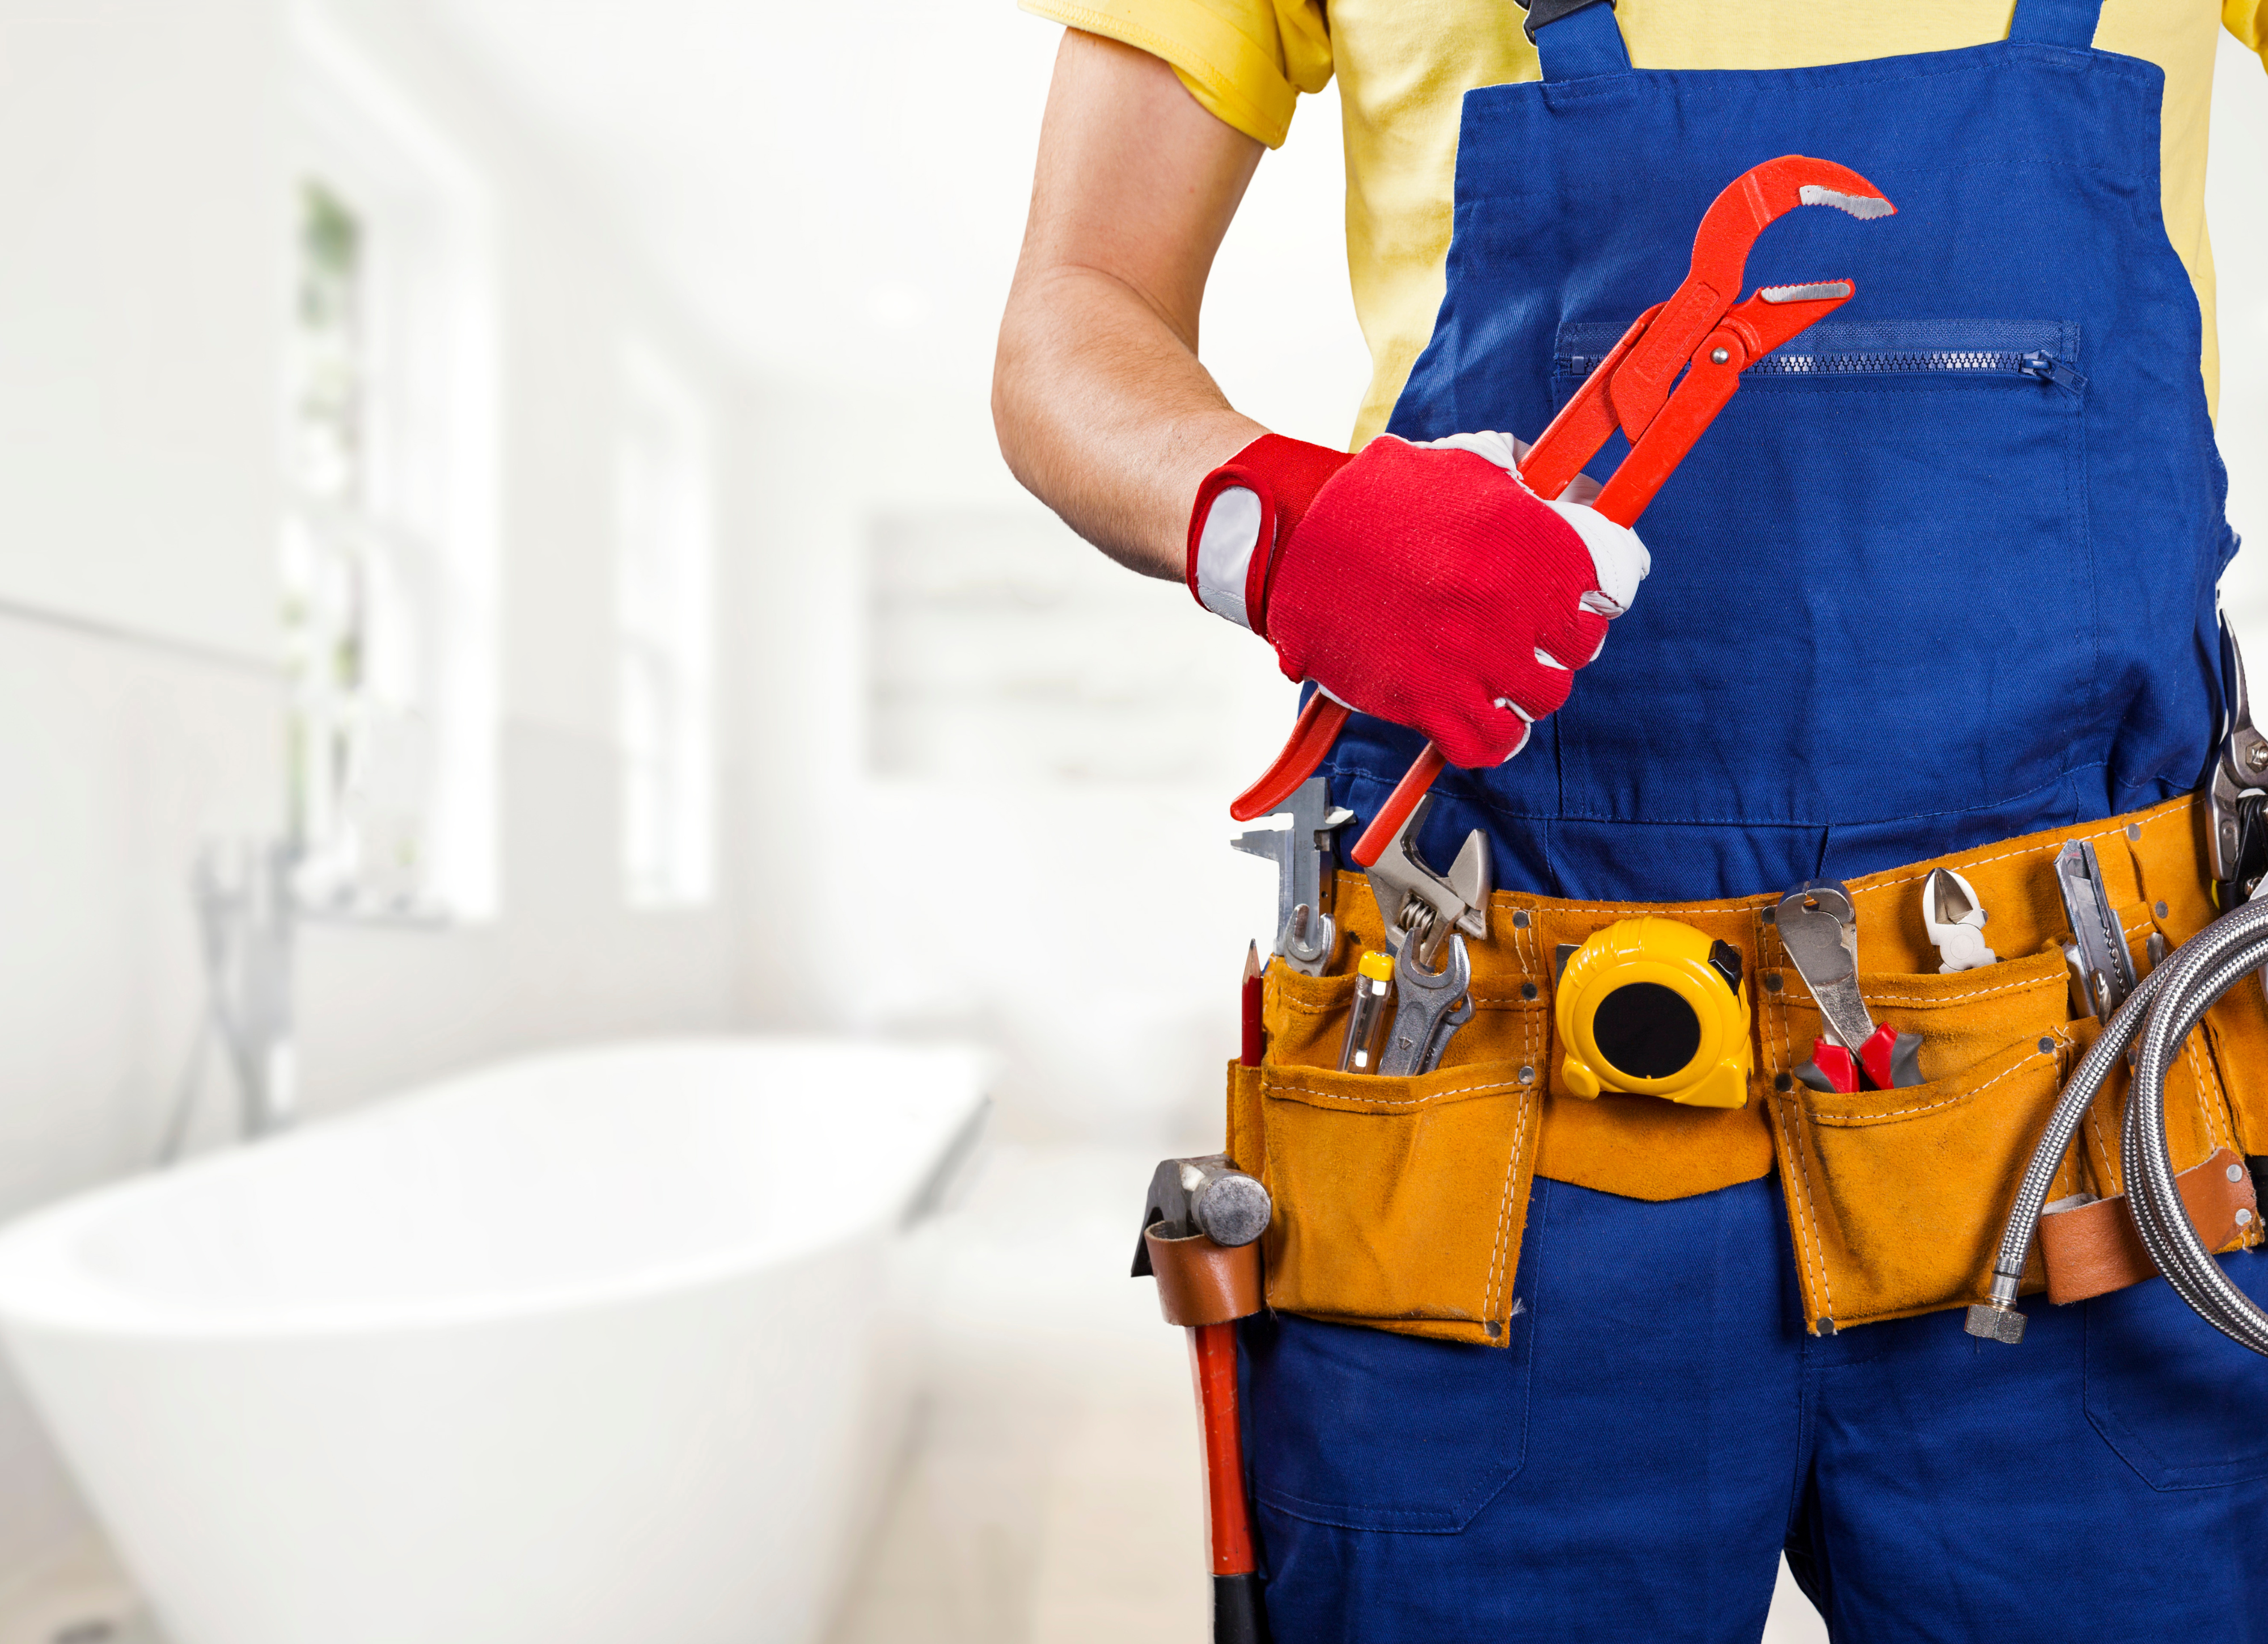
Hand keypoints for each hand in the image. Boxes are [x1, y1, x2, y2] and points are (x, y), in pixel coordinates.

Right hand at [1185, 431, 1647, 766]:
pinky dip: (1495, 736)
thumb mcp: (1463, 467)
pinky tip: (1486, 714)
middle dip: (1562, 641)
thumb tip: (1582, 502)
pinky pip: (1489, 743)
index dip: (1598, 593)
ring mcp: (1466, 657)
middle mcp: (1502, 602)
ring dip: (1531, 688)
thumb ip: (1527, 486)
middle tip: (1536, 634)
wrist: (1294, 540)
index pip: (1610, 585)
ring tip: (1506, 671)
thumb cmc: (1375, 499)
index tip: (1582, 599)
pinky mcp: (1424, 700)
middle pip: (1580, 648)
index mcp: (1523, 538)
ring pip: (1543, 698)